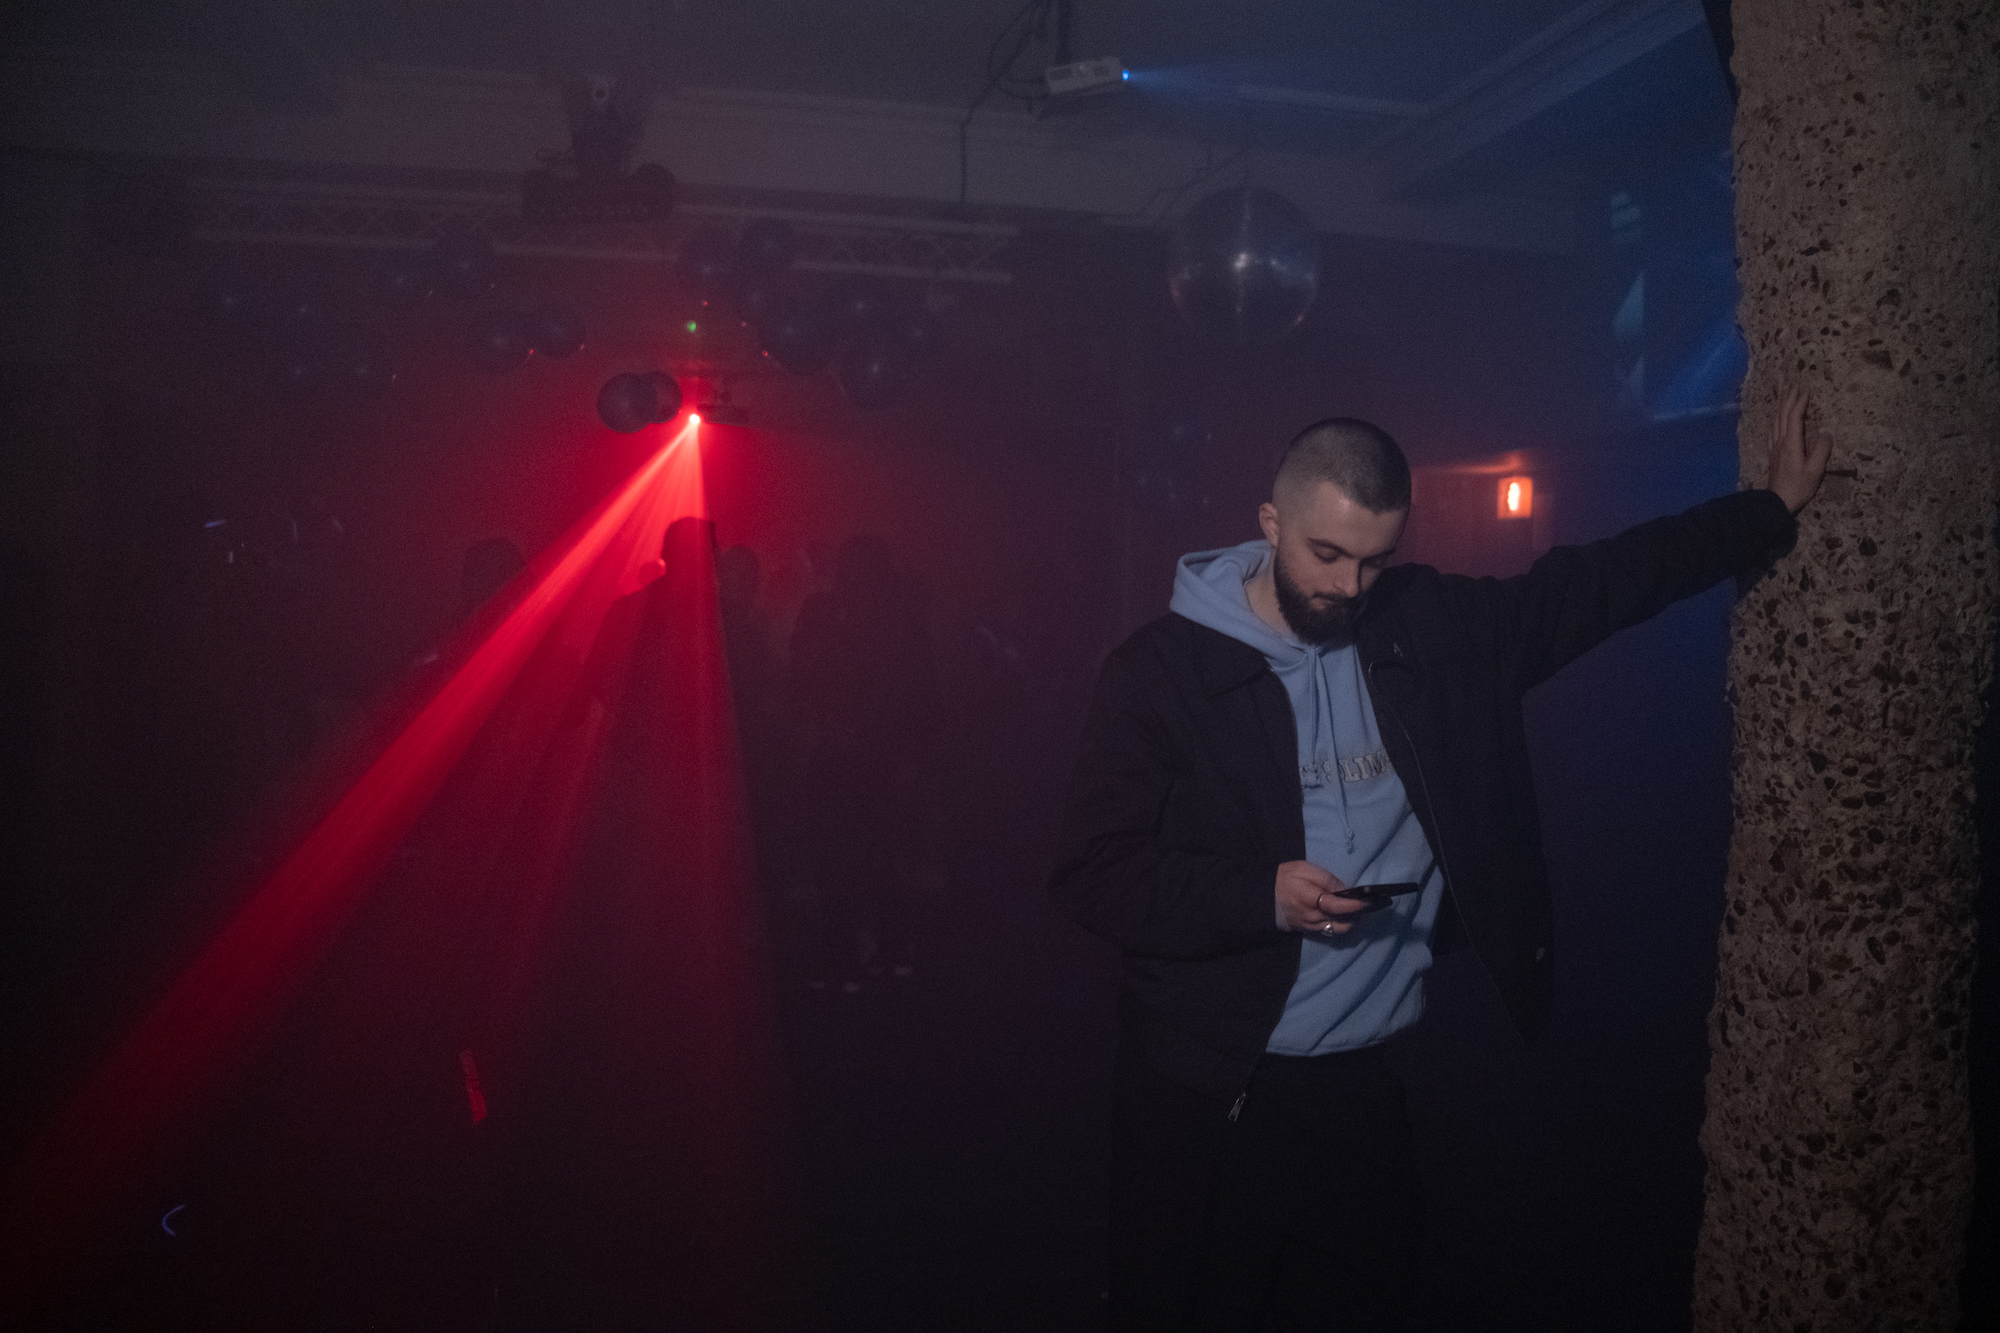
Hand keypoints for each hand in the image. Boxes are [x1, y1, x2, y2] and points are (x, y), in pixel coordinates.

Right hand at [1275, 860, 1371, 936]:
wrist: (1262, 895)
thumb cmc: (1284, 878)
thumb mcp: (1304, 869)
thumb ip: (1326, 879)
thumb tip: (1345, 890)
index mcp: (1310, 899)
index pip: (1337, 906)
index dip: (1354, 906)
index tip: (1367, 902)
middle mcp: (1311, 917)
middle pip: (1341, 922)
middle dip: (1354, 915)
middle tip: (1361, 905)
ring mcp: (1309, 926)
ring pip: (1336, 930)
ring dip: (1347, 922)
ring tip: (1352, 911)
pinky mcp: (1306, 931)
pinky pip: (1327, 932)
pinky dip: (1336, 925)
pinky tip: (1339, 916)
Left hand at [1765, 384, 1831, 514]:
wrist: (1777, 501)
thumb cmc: (1798, 486)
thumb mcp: (1815, 470)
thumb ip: (1821, 450)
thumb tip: (1826, 433)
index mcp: (1791, 443)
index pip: (1794, 417)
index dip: (1799, 402)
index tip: (1806, 389)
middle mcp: (1780, 442)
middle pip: (1782, 415)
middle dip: (1789, 399)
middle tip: (1794, 384)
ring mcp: (1774, 447)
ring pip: (1775, 421)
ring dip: (1781, 406)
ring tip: (1786, 396)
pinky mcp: (1772, 454)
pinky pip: (1772, 430)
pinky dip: (1776, 419)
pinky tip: (1776, 418)